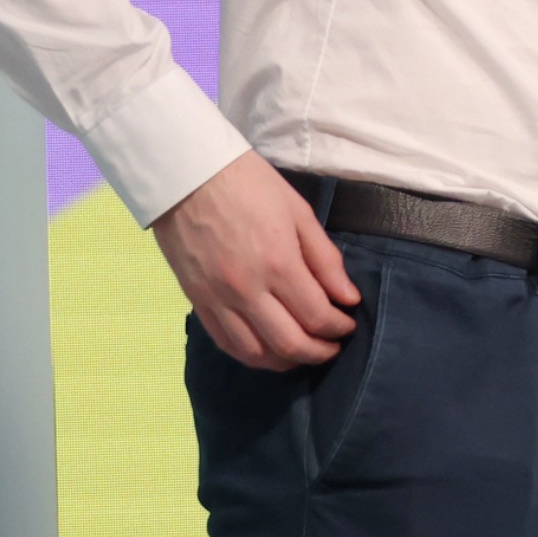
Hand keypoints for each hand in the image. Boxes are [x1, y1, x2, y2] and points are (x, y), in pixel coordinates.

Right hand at [152, 152, 358, 369]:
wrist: (187, 175)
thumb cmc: (249, 185)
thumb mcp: (299, 213)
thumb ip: (325, 259)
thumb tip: (348, 298)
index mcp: (278, 263)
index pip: (317, 316)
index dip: (339, 328)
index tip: (349, 324)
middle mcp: (246, 289)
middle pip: (289, 343)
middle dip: (320, 352)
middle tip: (334, 346)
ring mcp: (217, 299)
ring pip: (255, 352)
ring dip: (286, 361)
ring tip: (305, 352)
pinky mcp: (196, 301)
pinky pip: (225, 343)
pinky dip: (251, 355)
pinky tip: (269, 350)